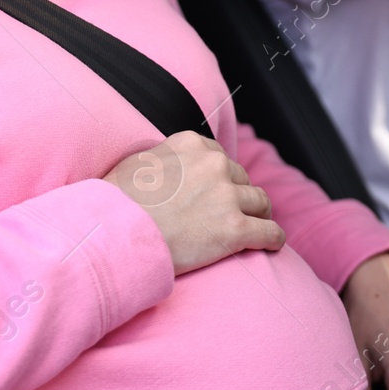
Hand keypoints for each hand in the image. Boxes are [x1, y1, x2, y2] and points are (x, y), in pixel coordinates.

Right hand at [104, 131, 284, 274]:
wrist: (115, 235)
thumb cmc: (116, 204)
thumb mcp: (136, 163)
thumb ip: (163, 158)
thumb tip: (166, 164)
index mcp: (192, 144)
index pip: (220, 157)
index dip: (220, 178)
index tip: (217, 192)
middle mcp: (214, 164)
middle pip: (241, 179)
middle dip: (237, 195)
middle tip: (229, 214)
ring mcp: (226, 196)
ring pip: (260, 202)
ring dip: (258, 214)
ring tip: (256, 227)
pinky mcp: (235, 229)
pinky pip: (269, 232)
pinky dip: (274, 238)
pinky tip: (273, 245)